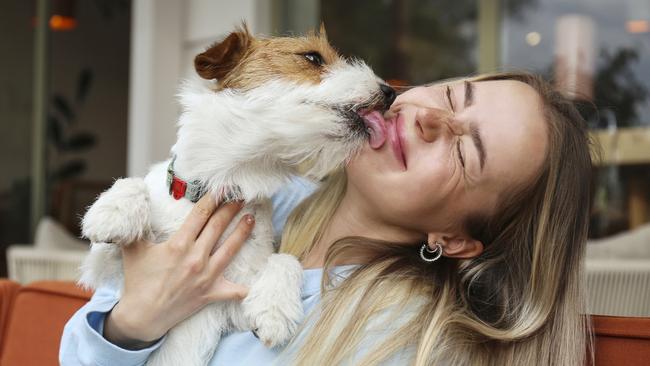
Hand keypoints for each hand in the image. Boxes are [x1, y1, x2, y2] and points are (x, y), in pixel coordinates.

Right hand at [103, 194, 253, 348]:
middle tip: (241, 196)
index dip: (212, 199)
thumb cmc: (138, 281)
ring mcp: (205, 277)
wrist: (142, 316)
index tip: (222, 188)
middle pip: (217, 227)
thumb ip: (136, 227)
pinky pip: (232, 291)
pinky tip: (254, 280)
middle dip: (230, 209)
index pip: (200, 215)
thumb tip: (134, 205)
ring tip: (251, 219)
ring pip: (230, 250)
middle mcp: (195, 258)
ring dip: (242, 233)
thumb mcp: (133, 249)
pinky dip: (243, 287)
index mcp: (178, 245)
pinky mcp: (210, 293)